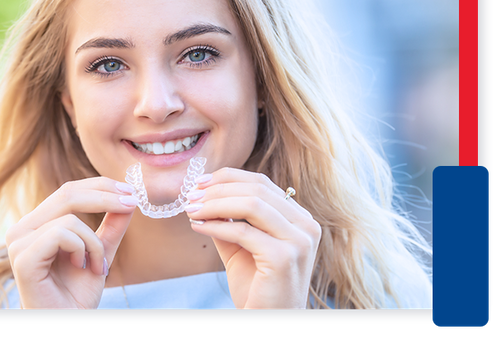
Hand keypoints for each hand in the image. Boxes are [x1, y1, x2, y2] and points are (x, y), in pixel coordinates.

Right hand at [5, 177, 136, 308]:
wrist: (67, 322)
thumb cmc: (76, 294)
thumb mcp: (100, 251)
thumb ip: (111, 226)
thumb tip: (129, 198)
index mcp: (36, 224)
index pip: (68, 191)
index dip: (100, 186)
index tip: (129, 191)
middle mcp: (22, 229)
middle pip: (67, 194)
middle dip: (105, 197)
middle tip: (131, 204)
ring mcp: (19, 243)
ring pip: (69, 219)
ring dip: (94, 243)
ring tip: (96, 266)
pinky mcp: (23, 258)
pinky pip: (62, 235)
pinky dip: (82, 249)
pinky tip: (81, 267)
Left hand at [185, 168, 320, 308]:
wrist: (269, 320)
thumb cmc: (256, 285)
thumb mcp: (240, 245)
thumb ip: (228, 218)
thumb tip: (202, 194)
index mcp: (299, 218)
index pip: (262, 183)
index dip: (228, 177)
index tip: (199, 182)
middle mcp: (306, 225)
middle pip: (257, 189)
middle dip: (218, 189)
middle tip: (190, 195)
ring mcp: (299, 241)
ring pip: (251, 204)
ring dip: (215, 203)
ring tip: (191, 209)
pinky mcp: (284, 258)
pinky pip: (243, 231)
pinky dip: (216, 225)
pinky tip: (198, 226)